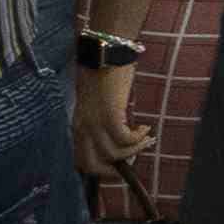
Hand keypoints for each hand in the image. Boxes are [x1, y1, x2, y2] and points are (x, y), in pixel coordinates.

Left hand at [71, 62, 150, 179]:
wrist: (105, 53)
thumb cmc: (102, 73)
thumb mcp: (95, 102)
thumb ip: (98, 120)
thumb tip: (114, 138)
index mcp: (78, 125)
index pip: (81, 161)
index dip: (99, 169)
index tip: (118, 165)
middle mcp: (83, 128)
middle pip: (92, 165)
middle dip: (113, 170)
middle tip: (131, 161)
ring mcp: (95, 123)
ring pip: (113, 154)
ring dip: (133, 150)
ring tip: (145, 138)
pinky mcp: (110, 115)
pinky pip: (125, 140)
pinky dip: (138, 138)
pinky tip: (145, 128)